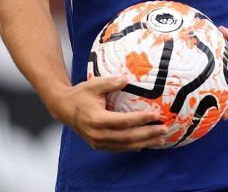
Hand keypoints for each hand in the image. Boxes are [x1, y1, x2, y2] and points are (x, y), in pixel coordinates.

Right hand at [48, 76, 167, 151]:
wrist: (63, 109)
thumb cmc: (80, 95)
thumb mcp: (93, 85)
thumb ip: (109, 82)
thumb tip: (126, 79)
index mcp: (97, 119)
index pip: (123, 121)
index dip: (141, 119)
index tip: (156, 115)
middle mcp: (97, 134)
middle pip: (127, 137)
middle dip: (148, 134)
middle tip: (164, 129)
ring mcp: (97, 142)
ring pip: (125, 146)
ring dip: (144, 143)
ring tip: (161, 139)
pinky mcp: (98, 145)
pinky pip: (119, 148)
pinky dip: (133, 147)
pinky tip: (146, 144)